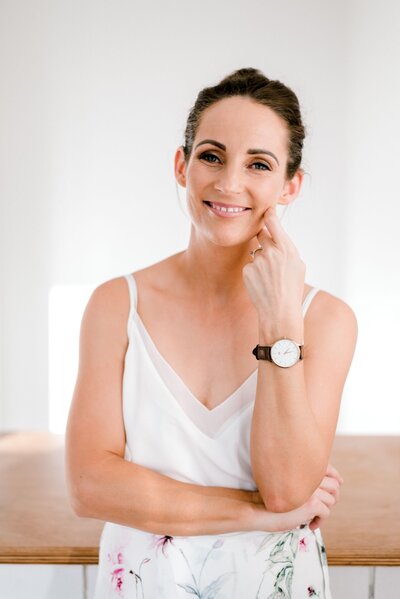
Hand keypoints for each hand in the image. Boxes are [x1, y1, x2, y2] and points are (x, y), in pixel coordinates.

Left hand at [242, 205, 305, 319]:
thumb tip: (278, 238)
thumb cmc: (292, 289)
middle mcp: (271, 252)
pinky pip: (250, 265)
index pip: (273, 223)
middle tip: (271, 254)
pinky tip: (262, 283)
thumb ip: (287, 249)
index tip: (266, 211)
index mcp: (286, 249)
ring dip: (261, 260)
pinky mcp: (247, 270)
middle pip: (262, 234)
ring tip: (270, 277)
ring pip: (256, 252)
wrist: (279, 311)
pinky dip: (254, 272)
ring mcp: (257, 261)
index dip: (269, 215)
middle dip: (264, 239)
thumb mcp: (298, 266)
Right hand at [251, 463, 342, 532]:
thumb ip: (301, 480)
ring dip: (325, 511)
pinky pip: (326, 513)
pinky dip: (320, 522)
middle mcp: (309, 476)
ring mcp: (311, 489)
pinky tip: (309, 525)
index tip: (338, 483)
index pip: (329, 469)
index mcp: (303, 468)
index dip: (336, 478)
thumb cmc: (268, 498)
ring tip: (313, 518)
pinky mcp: (311, 503)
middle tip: (324, 507)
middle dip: (332, 497)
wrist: (256, 508)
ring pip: (331, 500)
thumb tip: (322, 486)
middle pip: (335, 486)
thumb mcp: (286, 485)